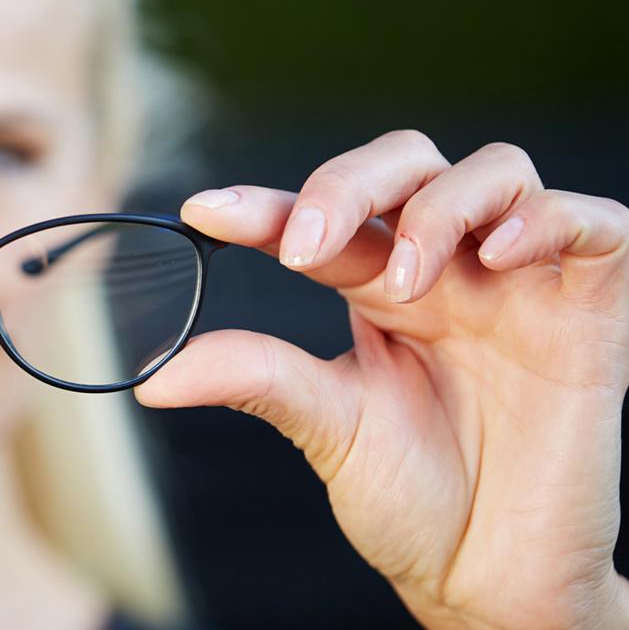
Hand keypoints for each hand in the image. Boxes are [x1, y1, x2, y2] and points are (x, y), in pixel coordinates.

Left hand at [141, 131, 628, 628]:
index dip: (265, 205)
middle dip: (350, 183)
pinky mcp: (591, 310)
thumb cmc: (412, 498)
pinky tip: (497, 256)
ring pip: (496, 171)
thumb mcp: (327, 428)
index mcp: (377, 290)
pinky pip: (593, 225)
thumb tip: (155, 376)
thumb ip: (257, 380)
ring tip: (406, 279)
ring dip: (440, 207)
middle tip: (305, 242)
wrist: (490, 577)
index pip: (321, 220)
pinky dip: (547, 219)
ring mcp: (520, 283)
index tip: (203, 211)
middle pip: (407, 164)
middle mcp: (447, 271)